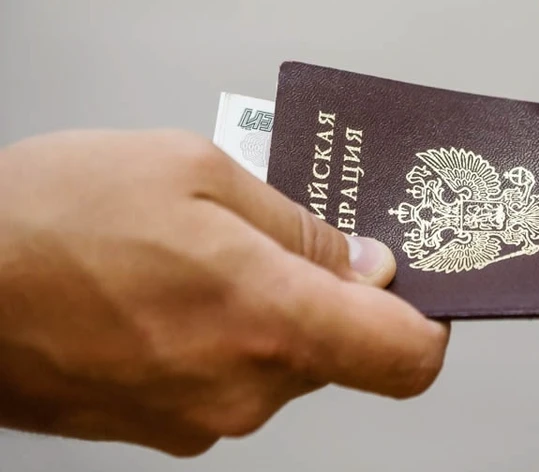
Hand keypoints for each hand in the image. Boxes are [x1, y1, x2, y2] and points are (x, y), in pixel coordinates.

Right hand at [0, 130, 448, 456]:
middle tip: (279, 234)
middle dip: (326, 294)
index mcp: (268, 322)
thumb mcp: (194, 171)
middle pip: (340, 352)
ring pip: (280, 363)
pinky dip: (222, 336)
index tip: (415, 285)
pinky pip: (227, 380)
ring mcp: (197, 420)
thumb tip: (362, 262)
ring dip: (265, 310)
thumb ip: (297, 225)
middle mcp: (242, 390)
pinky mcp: (158, 429)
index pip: (406, 357)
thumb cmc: (49, 218)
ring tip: (201, 254)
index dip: (425, 322)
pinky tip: (168, 289)